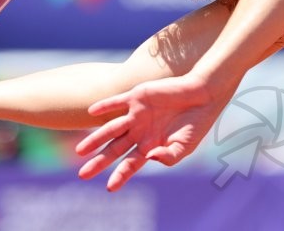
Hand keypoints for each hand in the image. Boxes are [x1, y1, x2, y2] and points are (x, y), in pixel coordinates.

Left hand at [75, 73, 236, 190]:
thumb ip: (168, 156)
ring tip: (80, 150)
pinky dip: (105, 106)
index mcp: (150, 145)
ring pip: (111, 128)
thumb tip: (149, 158)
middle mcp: (140, 131)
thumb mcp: (185, 146)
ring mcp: (137, 115)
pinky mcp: (138, 97)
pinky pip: (117, 102)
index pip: (130, 164)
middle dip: (99, 162)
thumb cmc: (197, 122)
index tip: (110, 188)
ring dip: (95, 138)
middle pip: (114, 149)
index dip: (120, 176)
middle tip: (83, 174)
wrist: (203, 95)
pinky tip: (92, 112)